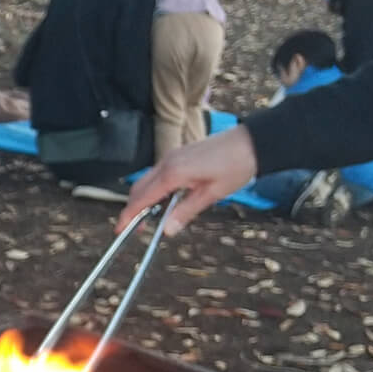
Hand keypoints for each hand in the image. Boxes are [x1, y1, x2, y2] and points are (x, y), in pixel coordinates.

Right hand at [119, 125, 257, 236]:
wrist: (252, 141)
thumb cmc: (236, 165)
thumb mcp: (212, 193)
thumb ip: (186, 211)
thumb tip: (167, 230)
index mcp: (174, 173)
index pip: (142, 197)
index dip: (129, 215)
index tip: (120, 229)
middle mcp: (167, 162)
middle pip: (138, 188)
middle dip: (132, 208)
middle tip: (136, 228)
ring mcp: (171, 156)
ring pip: (146, 181)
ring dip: (143, 199)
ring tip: (150, 217)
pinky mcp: (178, 155)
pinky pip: (157, 174)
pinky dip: (153, 189)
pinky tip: (164, 200)